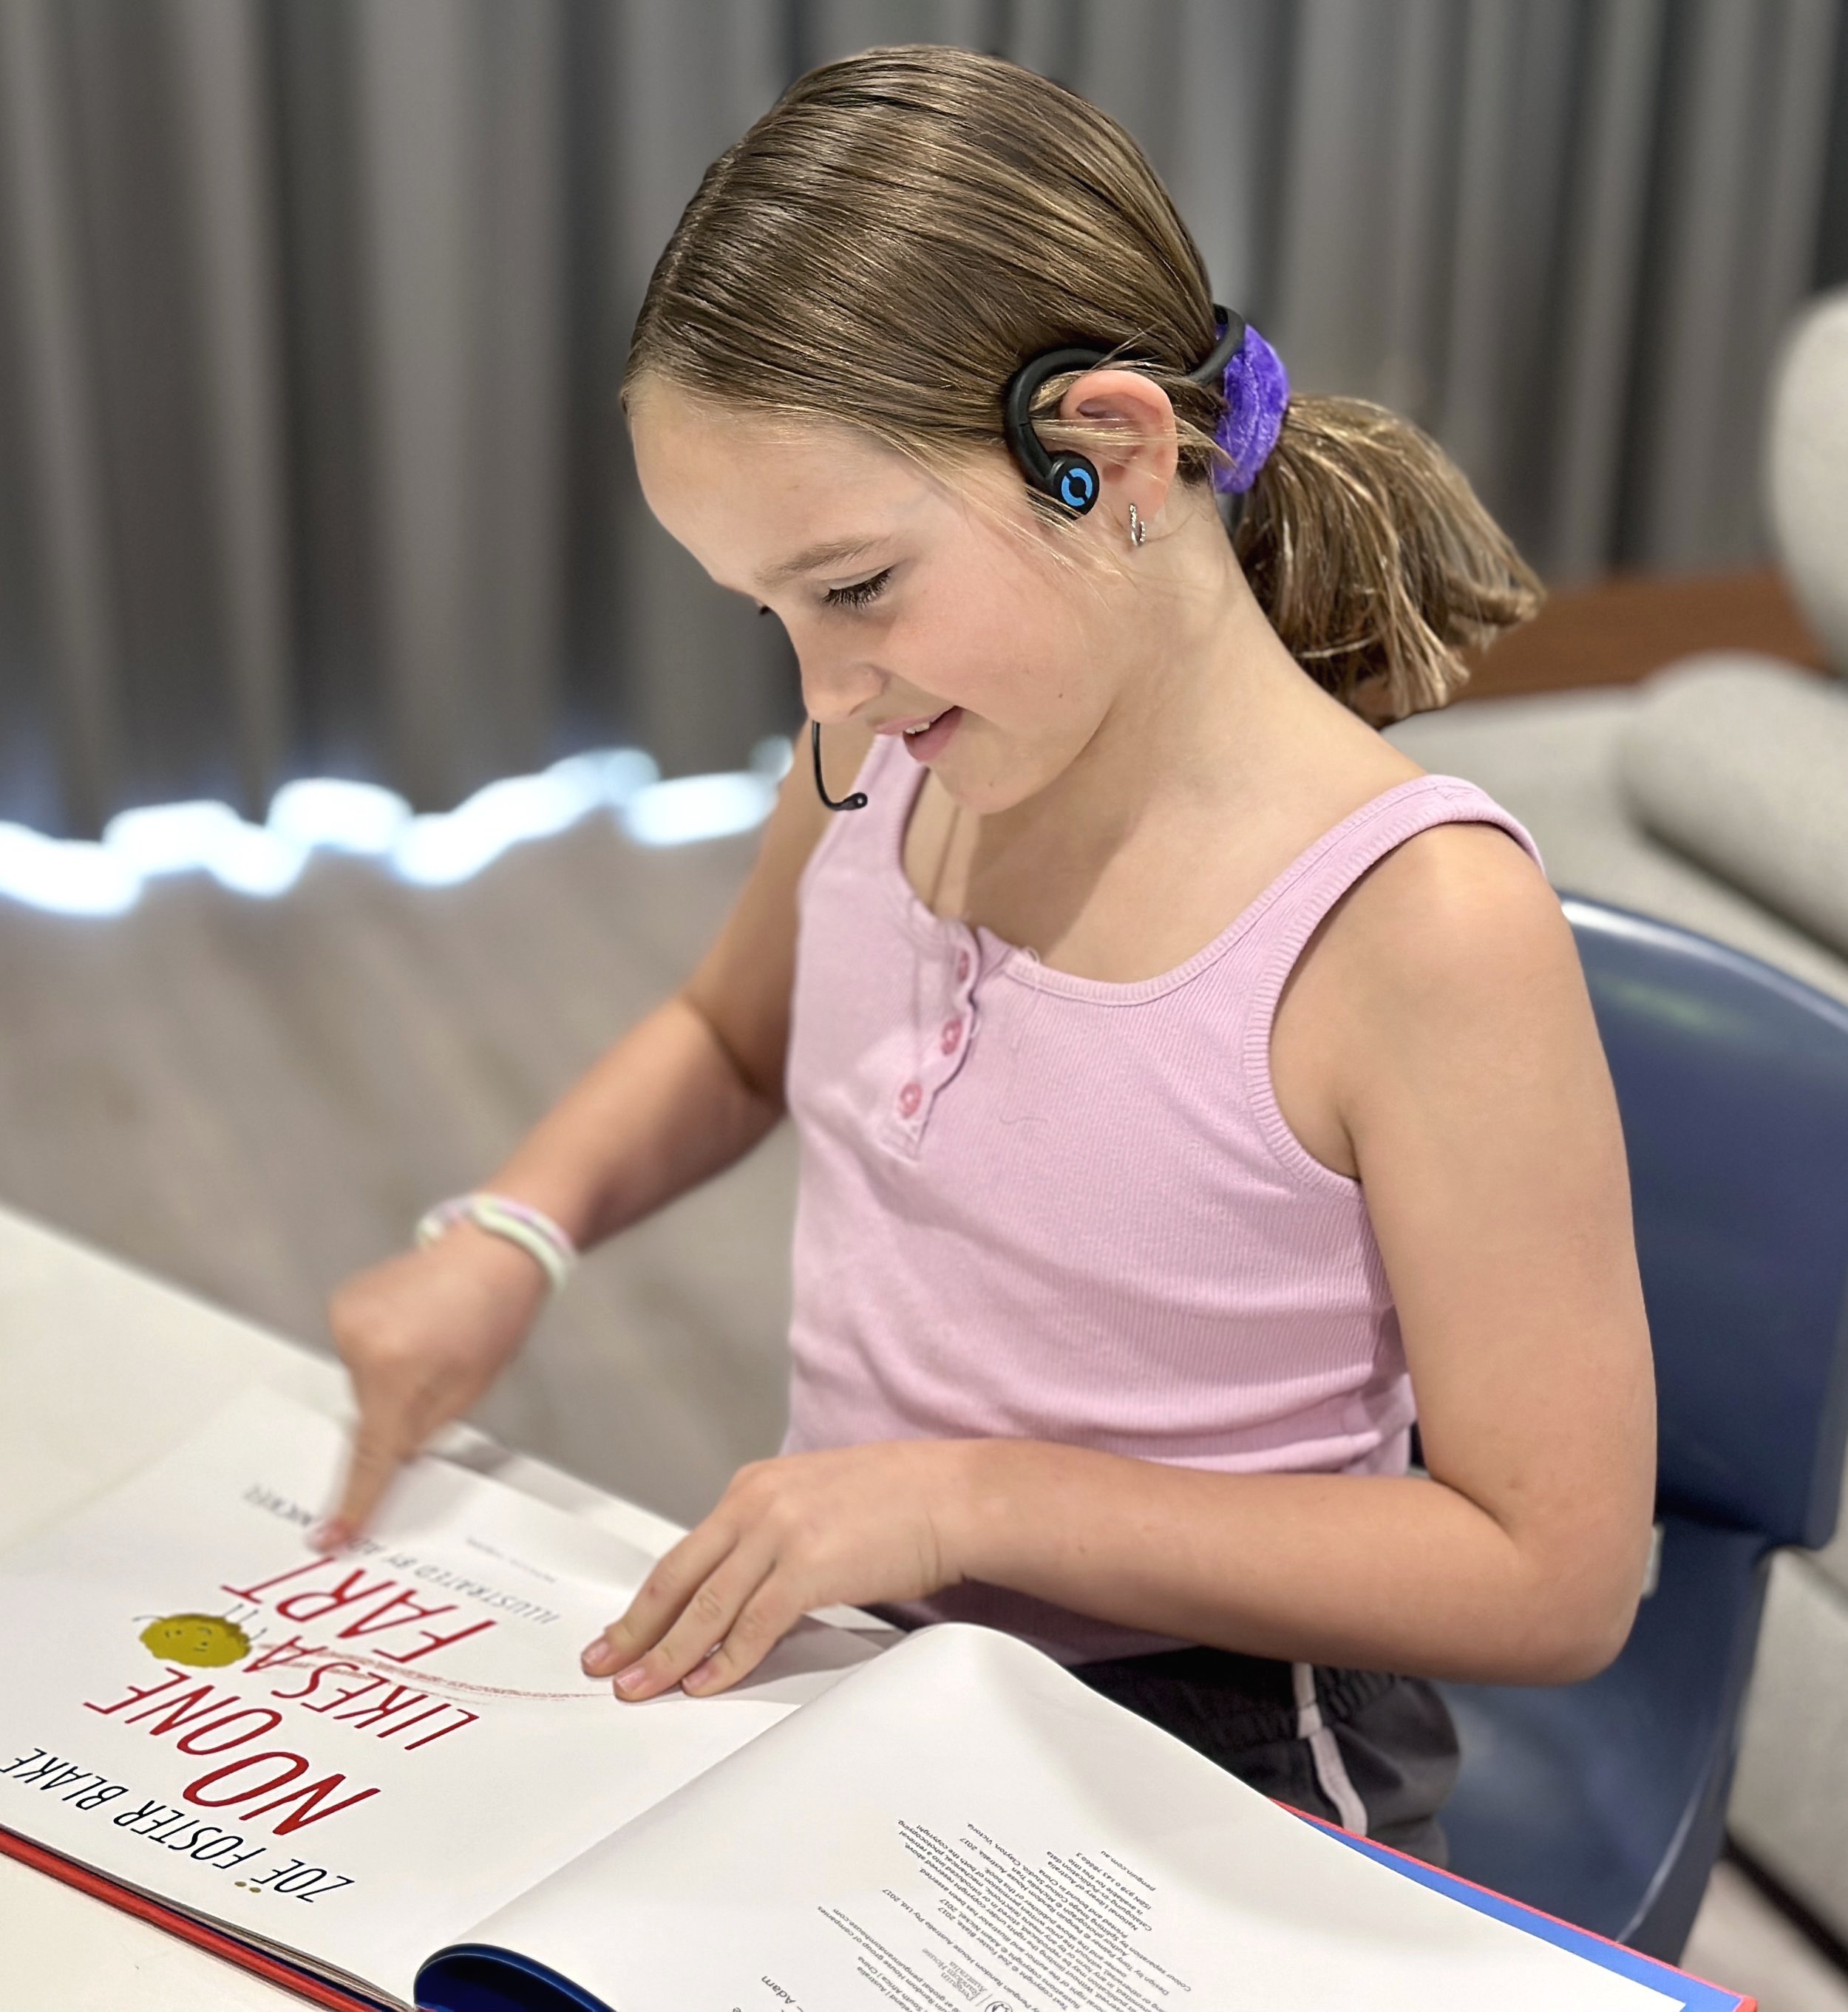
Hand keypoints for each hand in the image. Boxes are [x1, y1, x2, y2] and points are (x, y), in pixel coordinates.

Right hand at [320, 1225, 549, 1544]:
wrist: (495, 1248)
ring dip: (390, 1378)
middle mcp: (359, 1345)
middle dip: (396, 1413)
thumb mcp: (470, 1388)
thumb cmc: (495, 1316)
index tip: (332, 1538)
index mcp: (397, 1371)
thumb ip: (422, 1430)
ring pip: (362, 1383)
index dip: (357, 1500)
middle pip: (369, 1415)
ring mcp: (344, 1319)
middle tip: (439, 1374)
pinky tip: (413, 1325)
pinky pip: (356, 1351)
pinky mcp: (341, 1303)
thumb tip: (390, 1457)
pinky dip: (379, 1351)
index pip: (373, 1453)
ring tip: (432, 1339)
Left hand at [580, 1441, 975, 1699]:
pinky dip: (723, 1660)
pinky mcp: (808, 1566)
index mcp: (754, 1486)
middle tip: (604, 1666)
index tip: (619, 1632)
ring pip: (705, 1607)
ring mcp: (780, 1532)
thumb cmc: (899, 1500)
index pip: (685, 1554)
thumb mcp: (816, 1501)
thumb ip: (771, 1535)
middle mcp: (757, 1503)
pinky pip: (752, 1625)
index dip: (646, 1601)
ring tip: (640, 1689)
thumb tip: (739, 1588)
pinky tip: (703, 1684)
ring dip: (666, 1655)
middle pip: (677, 1579)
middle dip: (635, 1630)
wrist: (954, 1495)